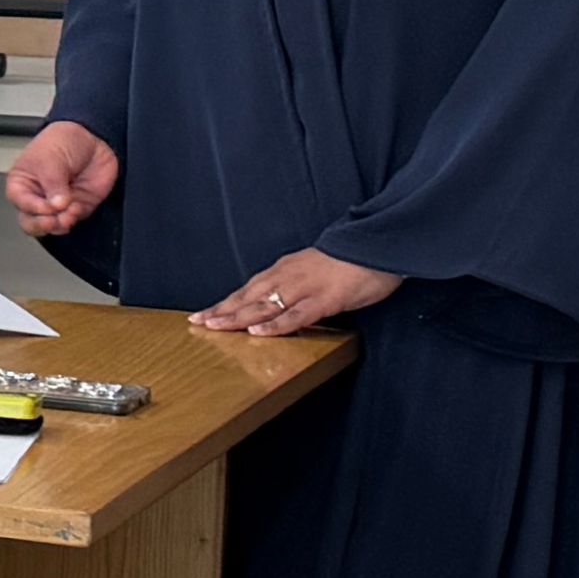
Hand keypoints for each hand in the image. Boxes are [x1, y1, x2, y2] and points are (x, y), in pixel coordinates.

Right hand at [4, 122, 120, 232]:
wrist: (94, 138)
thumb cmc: (63, 141)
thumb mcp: (50, 158)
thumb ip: (53, 184)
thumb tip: (57, 205)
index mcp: (22, 183)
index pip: (20, 202)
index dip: (32, 207)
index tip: (47, 206)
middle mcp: (37, 196)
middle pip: (30, 221)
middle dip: (42, 223)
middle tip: (53, 220)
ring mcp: (57, 204)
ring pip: (51, 225)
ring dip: (59, 224)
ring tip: (67, 216)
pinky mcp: (76, 209)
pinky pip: (71, 221)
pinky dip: (74, 219)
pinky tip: (76, 210)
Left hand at [195, 248, 395, 341]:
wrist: (380, 245)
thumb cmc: (351, 262)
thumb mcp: (315, 273)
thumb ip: (295, 289)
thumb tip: (277, 307)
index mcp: (286, 270)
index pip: (249, 289)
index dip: (225, 303)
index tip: (203, 315)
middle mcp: (289, 277)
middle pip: (249, 296)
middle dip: (222, 310)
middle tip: (197, 323)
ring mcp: (306, 287)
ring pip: (265, 305)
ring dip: (238, 317)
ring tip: (215, 327)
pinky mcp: (326, 298)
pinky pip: (296, 315)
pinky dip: (276, 324)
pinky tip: (257, 332)